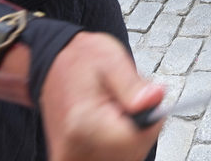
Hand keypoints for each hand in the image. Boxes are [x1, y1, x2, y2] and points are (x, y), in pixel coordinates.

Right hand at [40, 32, 162, 160]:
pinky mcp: (71, 160)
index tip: (139, 100)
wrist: (54, 66)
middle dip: (138, 127)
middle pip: (131, 152)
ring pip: (123, 157)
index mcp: (83, 124)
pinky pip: (109, 158)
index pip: (137, 138)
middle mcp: (73, 148)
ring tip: (113, 111)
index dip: (149, 118)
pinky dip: (117, 144)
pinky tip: (109, 125)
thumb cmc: (80, 60)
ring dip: (128, 136)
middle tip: (123, 102)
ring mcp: (70, 158)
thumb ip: (133, 83)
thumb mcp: (111, 60)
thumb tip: (156, 98)